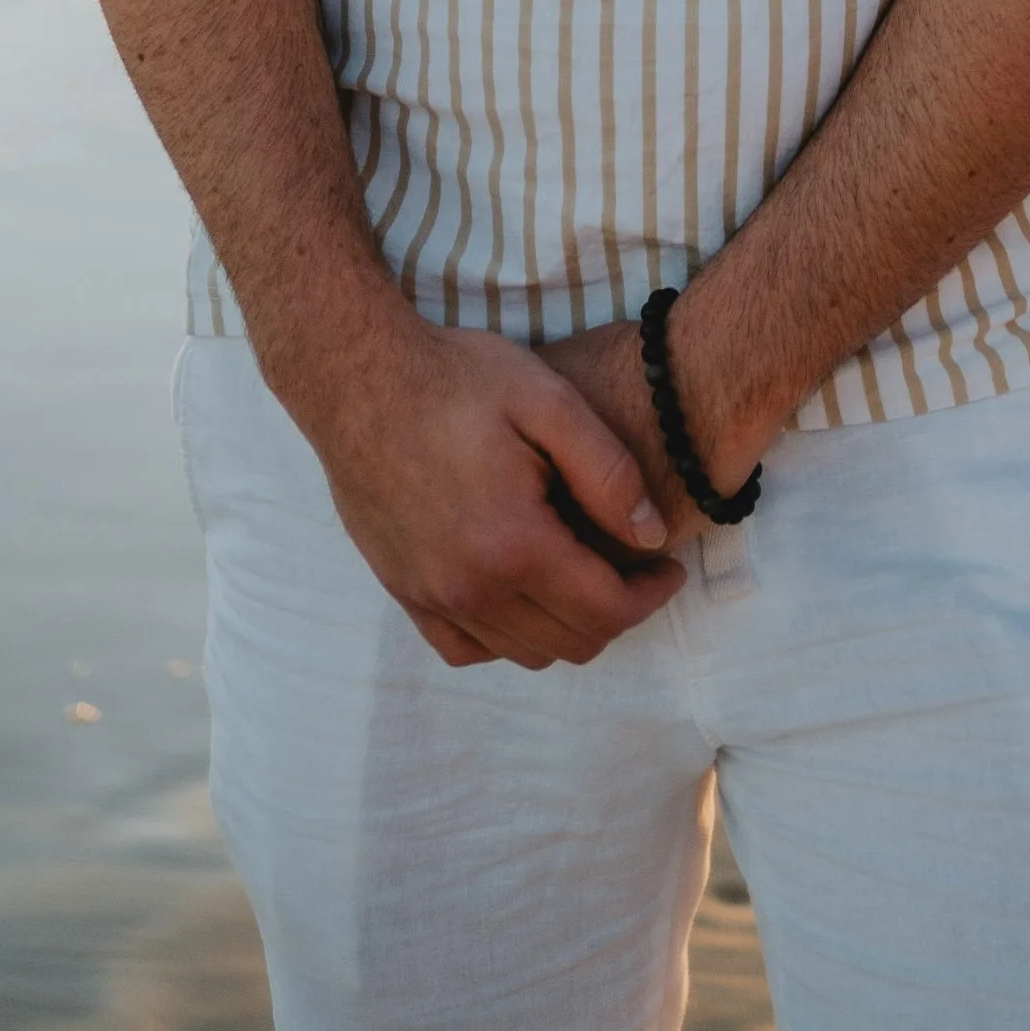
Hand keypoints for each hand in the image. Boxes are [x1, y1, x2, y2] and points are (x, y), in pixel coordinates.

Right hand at [286, 309, 685, 669]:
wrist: (360, 377)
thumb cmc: (457, 379)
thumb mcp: (549, 401)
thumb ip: (609, 473)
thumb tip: (651, 536)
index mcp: (514, 543)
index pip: (605, 610)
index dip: (651, 595)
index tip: (669, 567)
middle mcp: (470, 587)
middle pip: (570, 642)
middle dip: (617, 612)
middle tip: (634, 568)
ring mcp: (431, 596)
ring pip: (523, 652)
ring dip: (567, 626)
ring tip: (585, 573)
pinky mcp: (403, 591)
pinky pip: (465, 648)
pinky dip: (506, 636)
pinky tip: (522, 592)